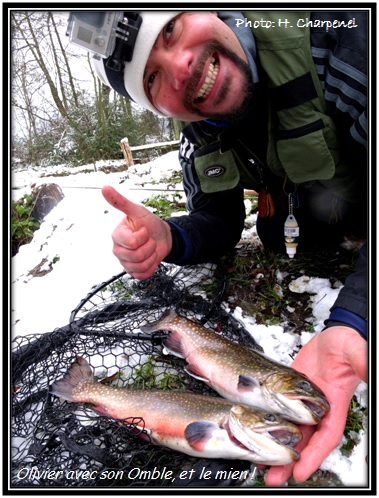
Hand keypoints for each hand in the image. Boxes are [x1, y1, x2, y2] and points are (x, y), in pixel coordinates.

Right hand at [102, 185, 171, 279]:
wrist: (163, 236)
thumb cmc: (149, 223)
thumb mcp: (137, 210)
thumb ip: (121, 202)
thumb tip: (105, 188)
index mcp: (117, 236)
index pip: (132, 243)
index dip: (143, 236)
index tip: (144, 230)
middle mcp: (118, 250)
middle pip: (136, 256)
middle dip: (149, 247)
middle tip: (149, 240)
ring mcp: (125, 263)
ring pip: (140, 267)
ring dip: (152, 256)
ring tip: (150, 248)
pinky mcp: (133, 272)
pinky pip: (143, 275)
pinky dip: (152, 266)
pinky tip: (150, 258)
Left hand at [265, 326, 366, 485]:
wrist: (334, 336)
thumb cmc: (348, 344)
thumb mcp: (356, 352)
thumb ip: (362, 362)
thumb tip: (368, 368)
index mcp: (335, 403)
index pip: (326, 436)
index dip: (314, 455)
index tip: (301, 472)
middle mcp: (319, 408)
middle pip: (305, 441)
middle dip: (290, 461)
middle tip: (274, 478)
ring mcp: (303, 401)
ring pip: (289, 430)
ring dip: (277, 449)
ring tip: (264, 468)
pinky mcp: (290, 392)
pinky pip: (279, 412)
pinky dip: (270, 425)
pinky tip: (259, 434)